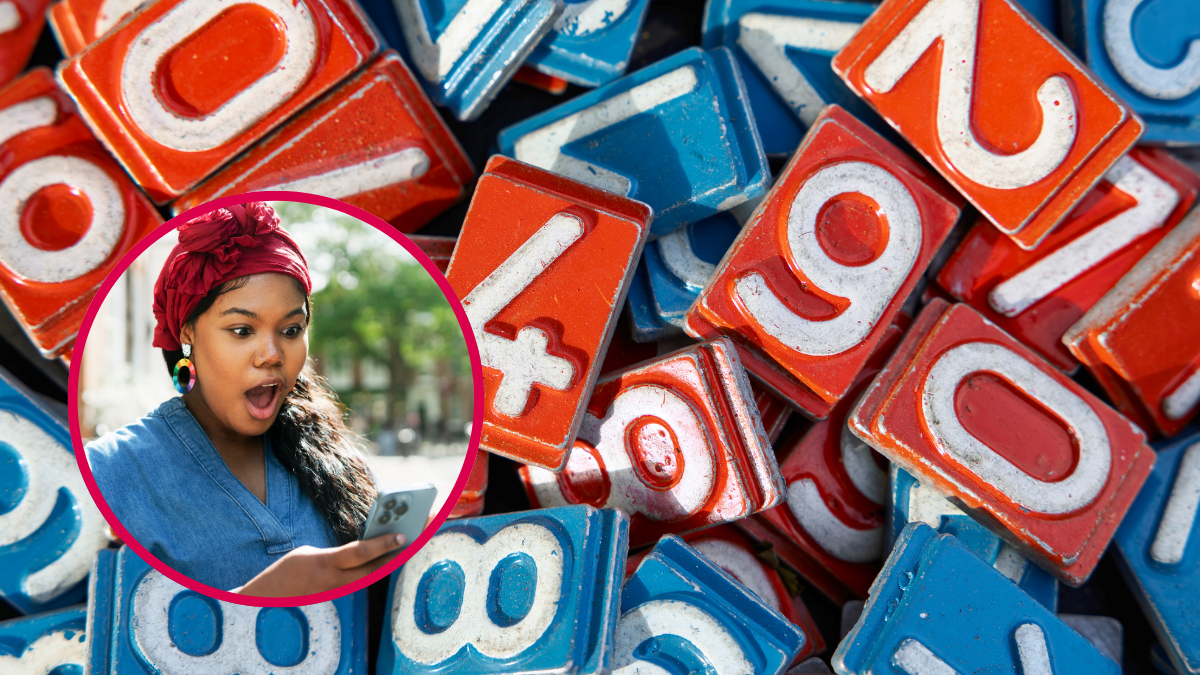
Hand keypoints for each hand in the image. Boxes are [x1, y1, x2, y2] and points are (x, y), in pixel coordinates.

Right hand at [236, 533, 406, 597]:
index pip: (358, 553)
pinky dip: (382, 567)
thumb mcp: (311, 553)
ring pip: (375, 574)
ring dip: (395, 559)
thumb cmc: (290, 570)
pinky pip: (366, 580)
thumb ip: (340, 551)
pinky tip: (396, 556)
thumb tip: (369, 544)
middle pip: (376, 566)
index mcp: (325, 564)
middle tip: (420, 535)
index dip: (381, 545)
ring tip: (415, 542)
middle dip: (399, 551)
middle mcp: (336, 581)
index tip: (402, 536)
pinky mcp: (342, 596)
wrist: (270, 598)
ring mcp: (340, 591)